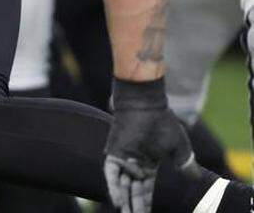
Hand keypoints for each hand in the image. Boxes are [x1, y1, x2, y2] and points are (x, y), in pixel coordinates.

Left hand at [104, 78, 198, 212]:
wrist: (145, 105)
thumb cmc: (162, 122)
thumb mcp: (179, 147)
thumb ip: (185, 164)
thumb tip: (196, 178)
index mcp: (149, 163)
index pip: (146, 187)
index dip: (147, 201)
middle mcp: (134, 163)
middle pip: (134, 189)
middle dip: (135, 205)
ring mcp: (123, 158)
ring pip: (122, 184)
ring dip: (124, 200)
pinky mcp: (114, 152)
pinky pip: (112, 173)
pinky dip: (114, 186)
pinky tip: (117, 200)